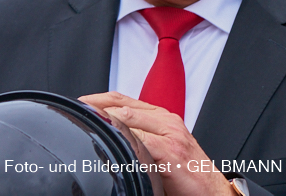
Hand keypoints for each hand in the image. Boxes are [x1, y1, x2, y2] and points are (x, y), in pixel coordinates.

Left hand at [79, 92, 233, 195]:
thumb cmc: (186, 173)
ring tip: (85, 126)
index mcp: (164, 118)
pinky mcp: (170, 151)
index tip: (79, 105)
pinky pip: (139, 140)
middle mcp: (167, 121)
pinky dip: (121, 139)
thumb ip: (141, 138)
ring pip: (128, 119)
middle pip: (122, 106)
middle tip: (74, 116)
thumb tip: (110, 136)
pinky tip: (108, 143)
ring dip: (104, 123)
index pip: (125, 100)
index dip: (98, 100)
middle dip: (96, 110)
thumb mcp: (162, 149)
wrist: (210, 190)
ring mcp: (170, 134)